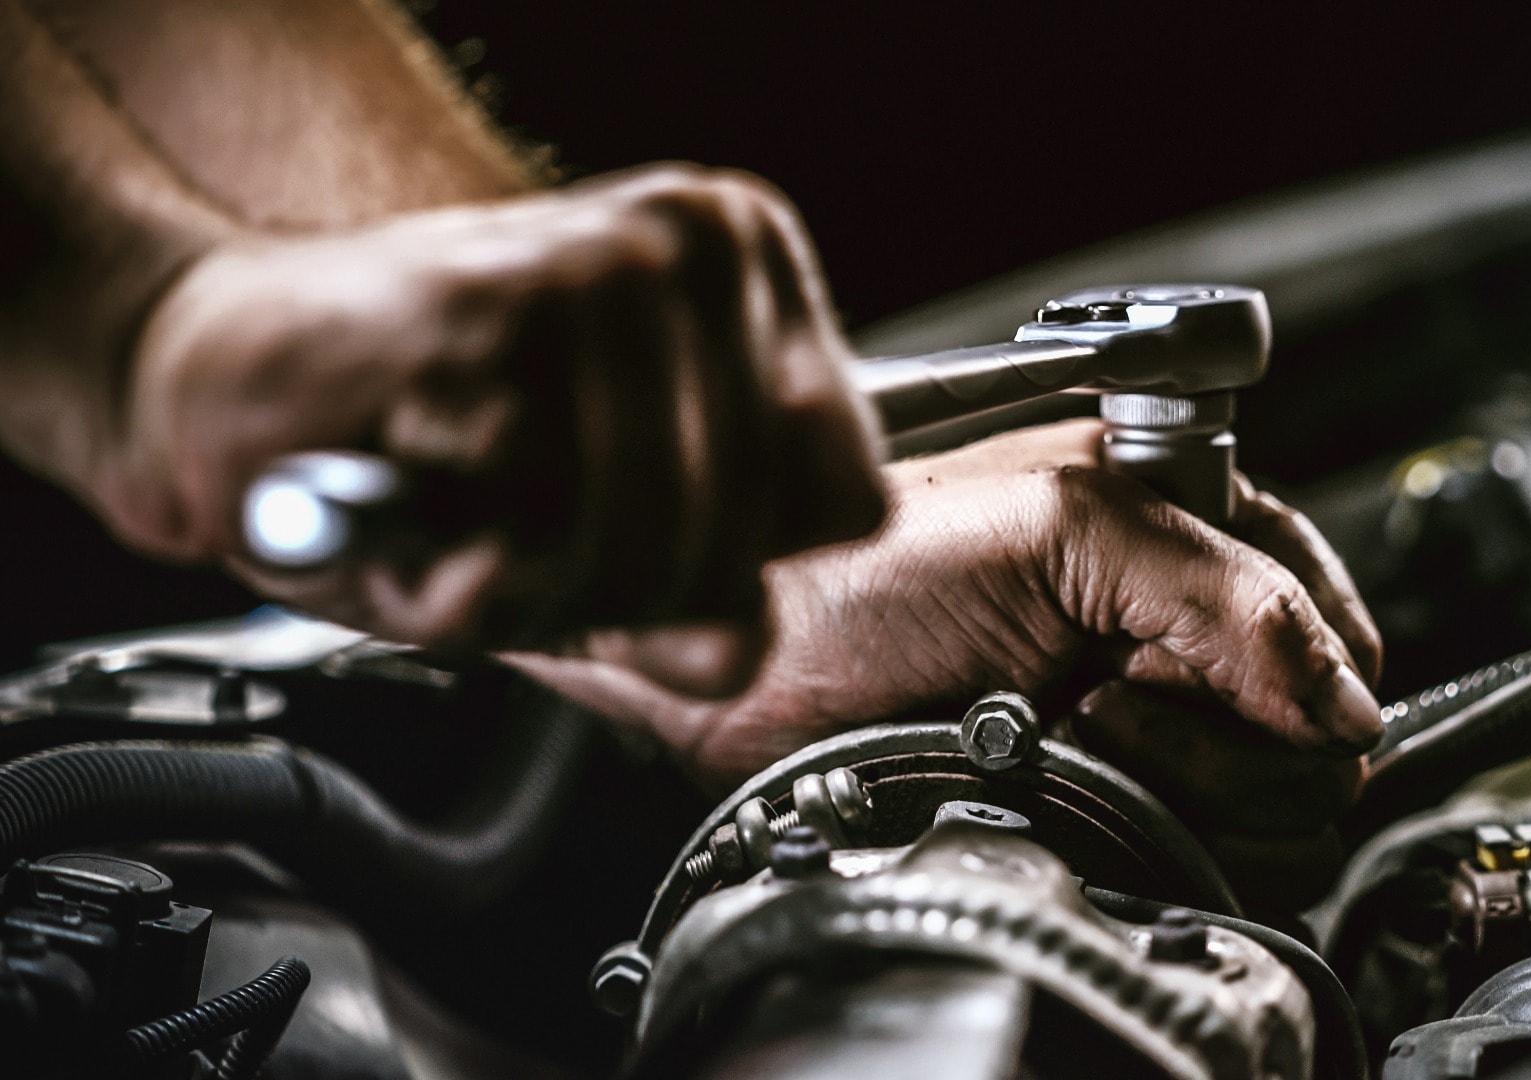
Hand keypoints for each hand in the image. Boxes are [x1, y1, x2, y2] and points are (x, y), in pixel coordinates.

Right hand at [99, 165, 885, 691]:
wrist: (227, 386)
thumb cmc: (425, 454)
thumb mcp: (593, 554)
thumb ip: (691, 613)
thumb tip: (734, 647)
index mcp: (751, 270)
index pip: (850, 495)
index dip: (738, 567)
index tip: (643, 547)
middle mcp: (697, 242)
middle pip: (750, 540)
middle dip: (626, 594)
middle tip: (522, 537)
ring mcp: (609, 264)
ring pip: (654, 542)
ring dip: (535, 584)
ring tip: (464, 511)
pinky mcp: (503, 302)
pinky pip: (544, 529)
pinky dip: (461, 567)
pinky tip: (418, 488)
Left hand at [510, 419, 1383, 897]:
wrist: (750, 660)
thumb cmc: (863, 564)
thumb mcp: (1061, 529)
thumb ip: (1224, 593)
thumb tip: (1343, 699)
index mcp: (1188, 529)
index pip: (1330, 617)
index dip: (1298, 666)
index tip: (1205, 676)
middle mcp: (1175, 627)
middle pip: (1311, 729)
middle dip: (1223, 733)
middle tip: (1113, 698)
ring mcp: (1143, 721)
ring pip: (1264, 806)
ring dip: (1176, 785)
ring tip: (1073, 733)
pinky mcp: (1103, 799)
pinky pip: (1193, 854)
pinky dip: (1143, 833)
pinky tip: (1063, 783)